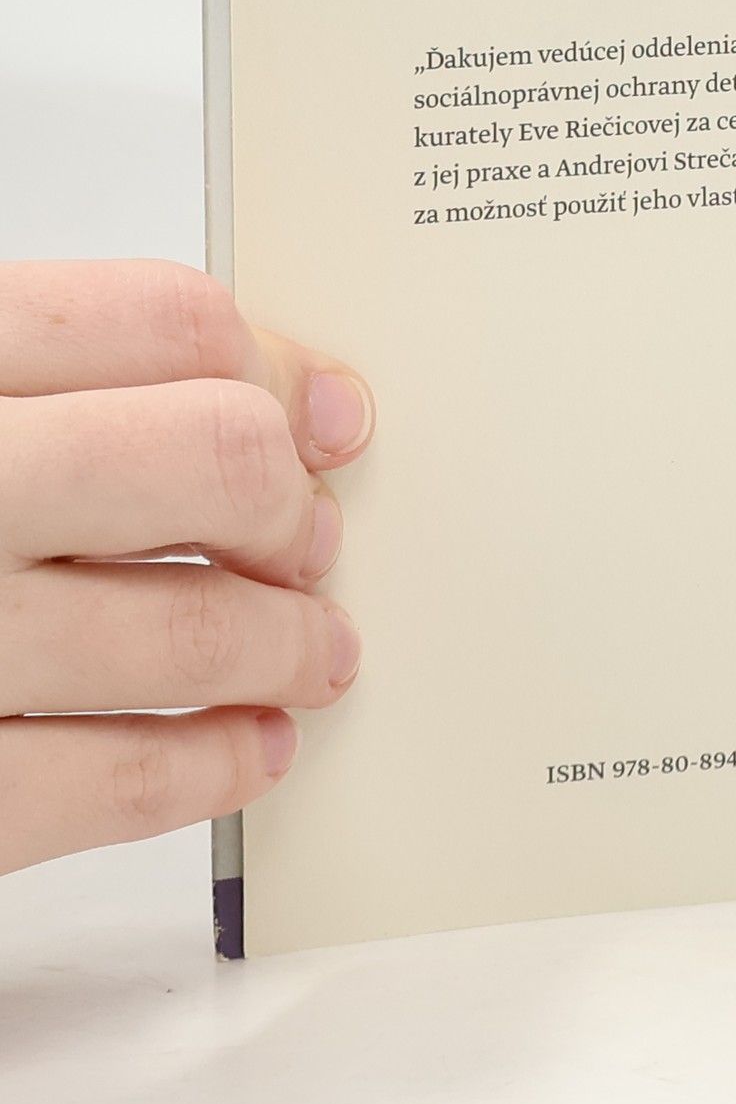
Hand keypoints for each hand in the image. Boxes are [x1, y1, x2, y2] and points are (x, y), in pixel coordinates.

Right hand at [0, 261, 371, 874]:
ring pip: (184, 629)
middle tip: (308, 538)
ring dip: (286, 644)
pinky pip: (103, 784)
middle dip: (290, 508)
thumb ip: (47, 364)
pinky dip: (207, 768)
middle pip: (209, 459)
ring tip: (312, 651)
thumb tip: (291, 393)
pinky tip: (244, 750)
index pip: (164, 320)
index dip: (274, 367)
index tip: (320, 414)